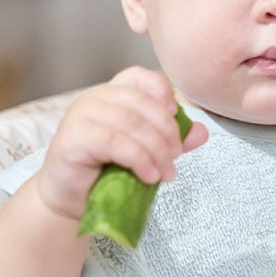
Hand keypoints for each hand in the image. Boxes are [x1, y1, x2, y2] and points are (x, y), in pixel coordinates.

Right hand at [35, 66, 207, 221]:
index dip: (161, 90)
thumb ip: (172, 139)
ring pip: (132, 123)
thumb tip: (202, 131)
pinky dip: (140, 160)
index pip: (140, 76)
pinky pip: (115, 143)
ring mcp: (81, 115)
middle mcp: (94, 98)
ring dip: (157, 151)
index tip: (176, 115)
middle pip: (141, 102)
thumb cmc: (107, 172)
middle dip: (167, 131)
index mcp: (112, 94)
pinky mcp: (72, 138)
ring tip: (166, 173)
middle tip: (176, 156)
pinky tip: (149, 176)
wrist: (72, 200)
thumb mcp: (147, 152)